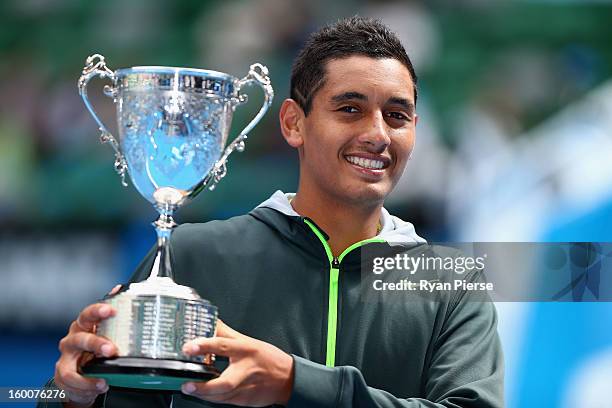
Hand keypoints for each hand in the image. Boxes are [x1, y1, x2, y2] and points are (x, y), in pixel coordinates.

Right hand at [54, 285, 120, 406]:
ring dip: (88, 373)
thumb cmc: (95, 348)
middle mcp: (73, 338)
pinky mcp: (63, 374)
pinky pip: (73, 379)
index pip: (88, 314)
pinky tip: (101, 384)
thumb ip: (115, 317)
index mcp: (84, 325)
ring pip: (72, 363)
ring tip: (106, 376)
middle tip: (111, 350)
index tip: (111, 309)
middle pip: (81, 337)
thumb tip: (124, 291)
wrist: (81, 374)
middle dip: (96, 343)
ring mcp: (66, 356)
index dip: (98, 310)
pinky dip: (87, 384)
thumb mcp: (106, 333)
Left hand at [181, 320, 294, 406]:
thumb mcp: (248, 341)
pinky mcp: (246, 400)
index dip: (204, 345)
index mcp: (246, 350)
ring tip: (189, 388)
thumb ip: (226, 333)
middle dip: (204, 386)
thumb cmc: (267, 358)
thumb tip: (209, 321)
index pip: (223, 345)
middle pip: (225, 382)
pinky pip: (225, 401)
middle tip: (187, 384)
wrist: (288, 379)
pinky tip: (203, 394)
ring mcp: (246, 387)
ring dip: (204, 394)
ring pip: (222, 395)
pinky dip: (213, 398)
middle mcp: (246, 370)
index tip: (188, 347)